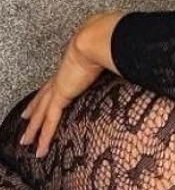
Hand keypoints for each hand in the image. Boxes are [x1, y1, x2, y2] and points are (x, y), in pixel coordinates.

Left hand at [19, 12, 120, 157]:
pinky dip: (44, 137)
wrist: (97, 39)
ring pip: (40, 112)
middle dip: (33, 110)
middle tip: (25, 119)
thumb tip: (134, 62)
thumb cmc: (106, 41)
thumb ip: (119, 62)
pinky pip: (49, 121)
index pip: (56, 83)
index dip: (48, 91)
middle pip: (42, 97)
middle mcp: (62, 76)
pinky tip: (40, 149)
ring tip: (25, 140)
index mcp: (72, 65)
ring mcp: (58, 87)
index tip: (43, 97)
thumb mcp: (112, 54)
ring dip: (33, 128)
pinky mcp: (60, 96)